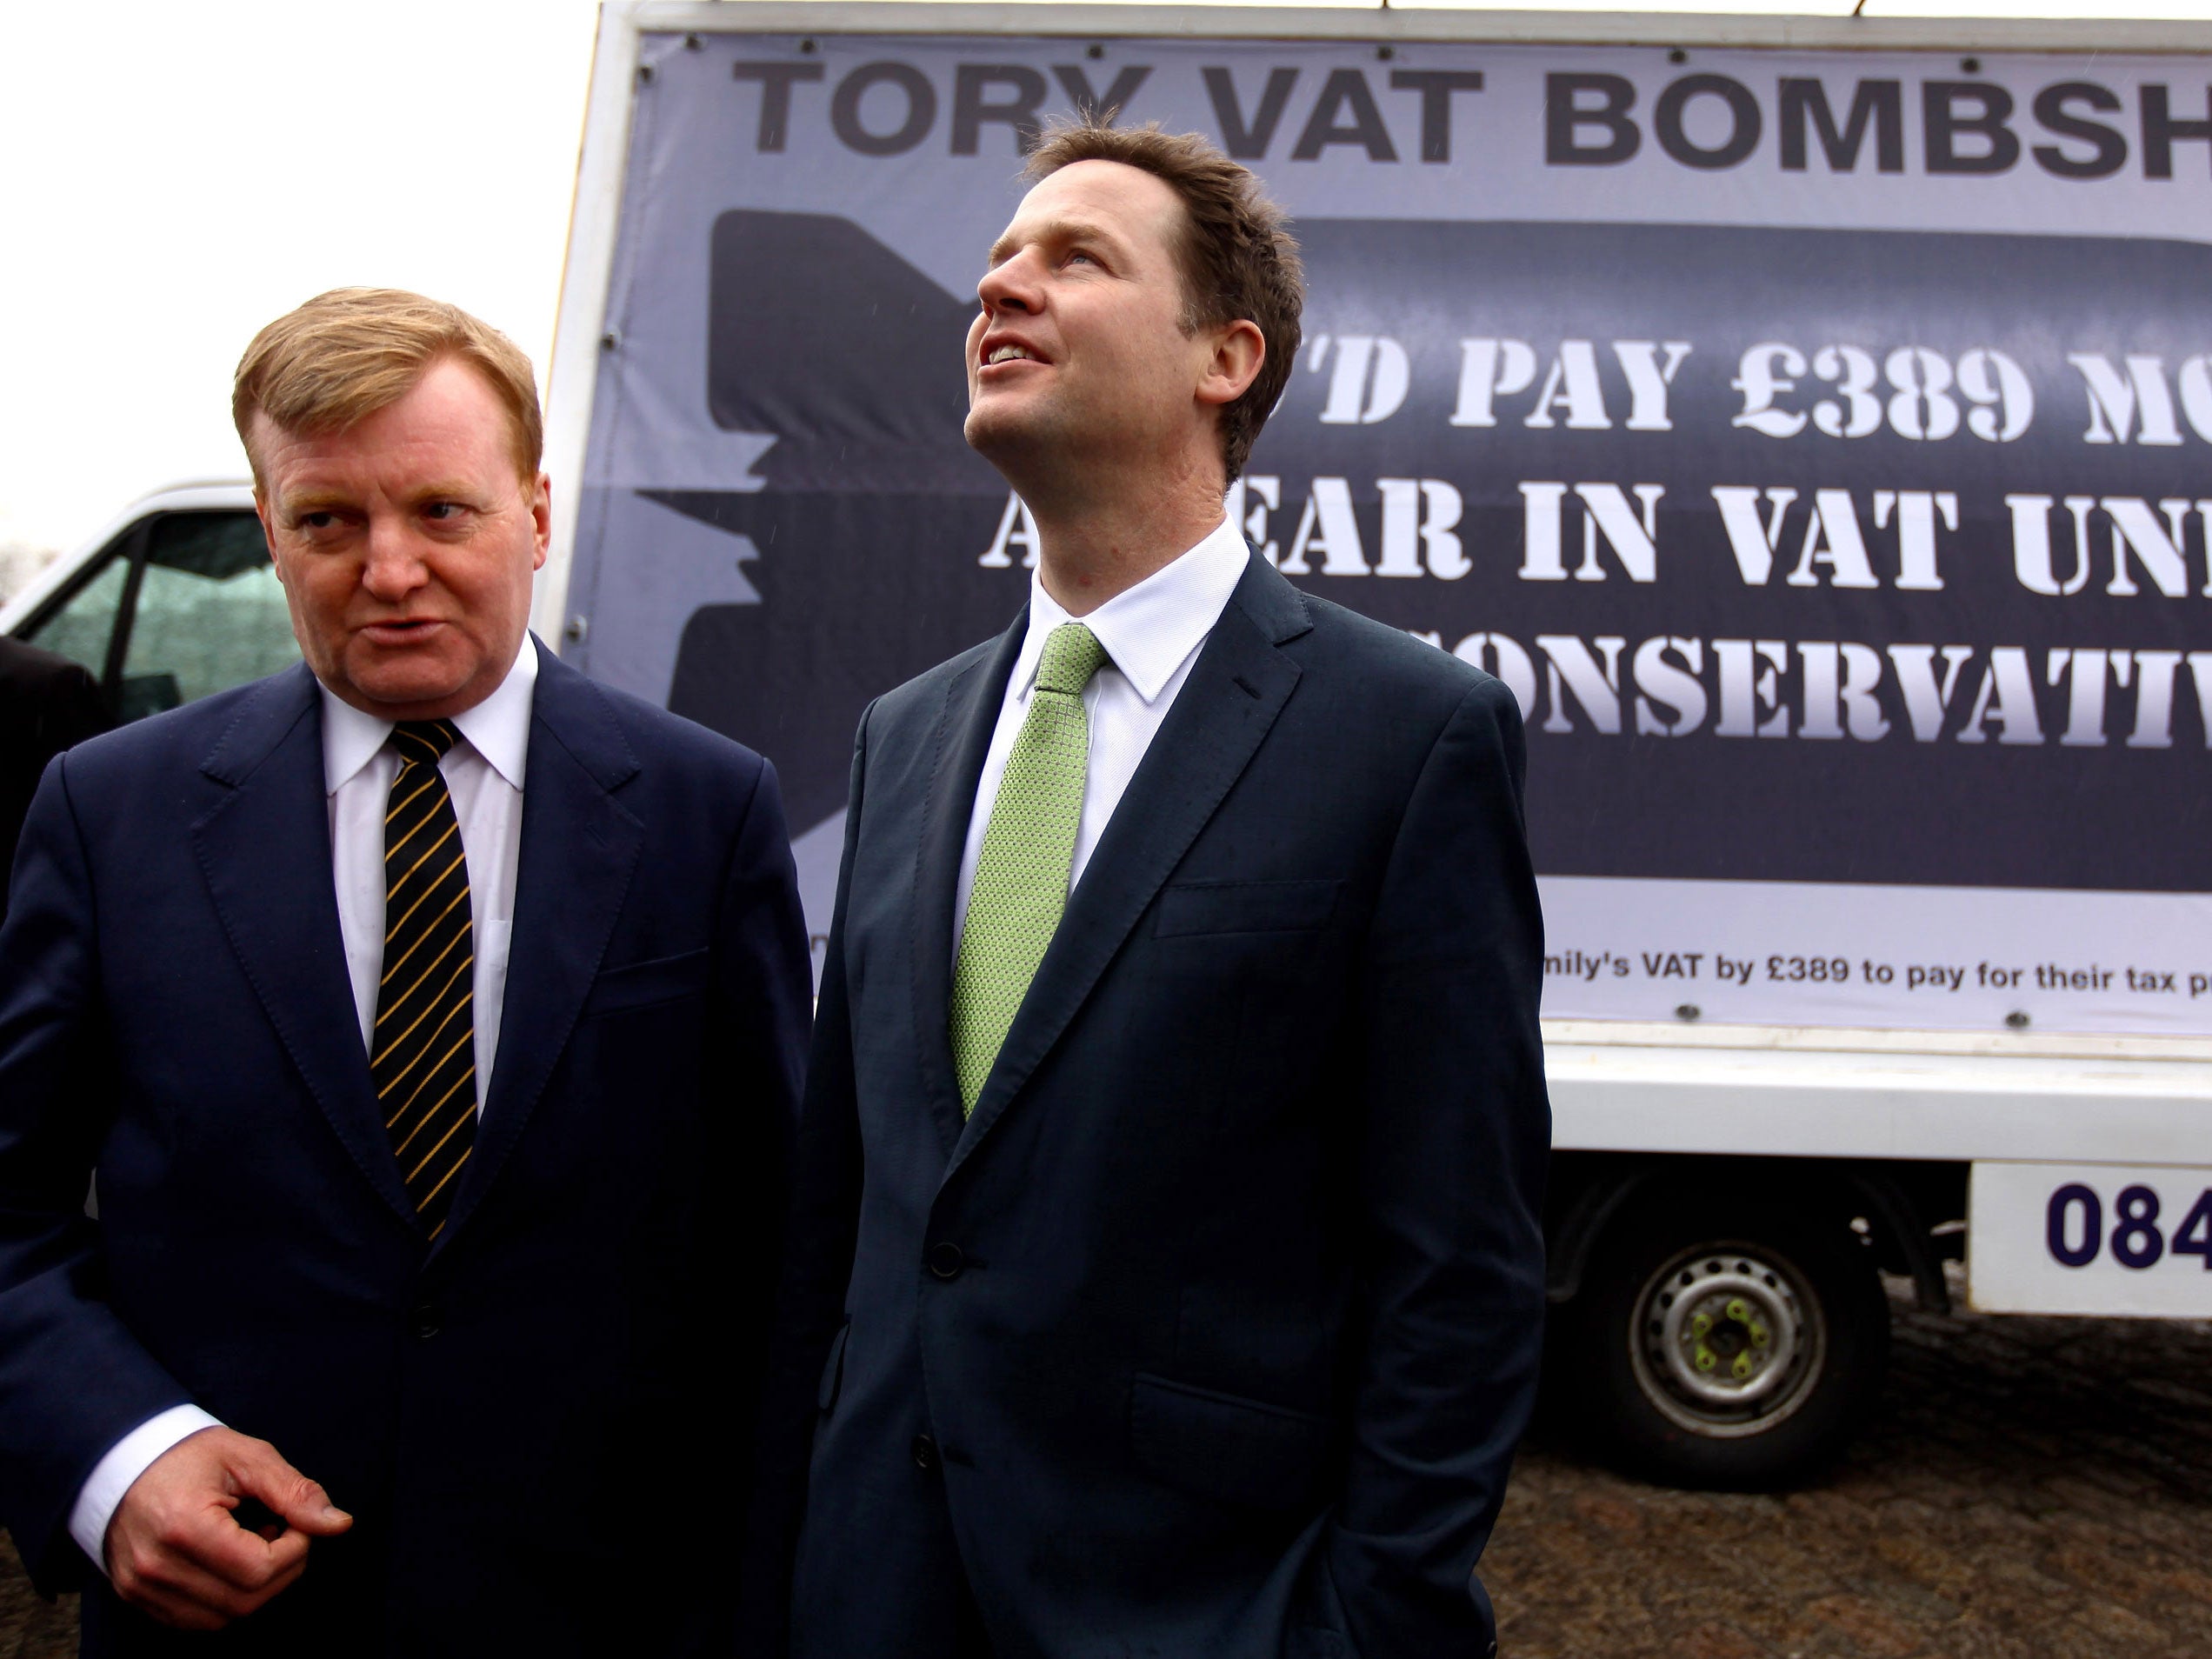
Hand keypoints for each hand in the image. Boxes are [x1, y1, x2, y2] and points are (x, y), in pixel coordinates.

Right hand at [104, 1426, 351, 1630]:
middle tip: (281, 1533)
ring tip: (253, 1545)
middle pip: (244, 1601)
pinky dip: (225, 1600)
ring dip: (254, 1590)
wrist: (123, 1460)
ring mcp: (141, 1588)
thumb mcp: (248, 1457)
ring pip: (222, 1619)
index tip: (295, 1522)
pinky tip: (229, 1563)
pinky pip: (195, 1621)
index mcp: (183, 1526)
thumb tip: (339, 1525)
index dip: (295, 1550)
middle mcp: (156, 1567)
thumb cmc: (189, 1454)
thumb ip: (295, 1492)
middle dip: (281, 1572)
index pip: (259, 1570)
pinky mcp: (135, 1597)